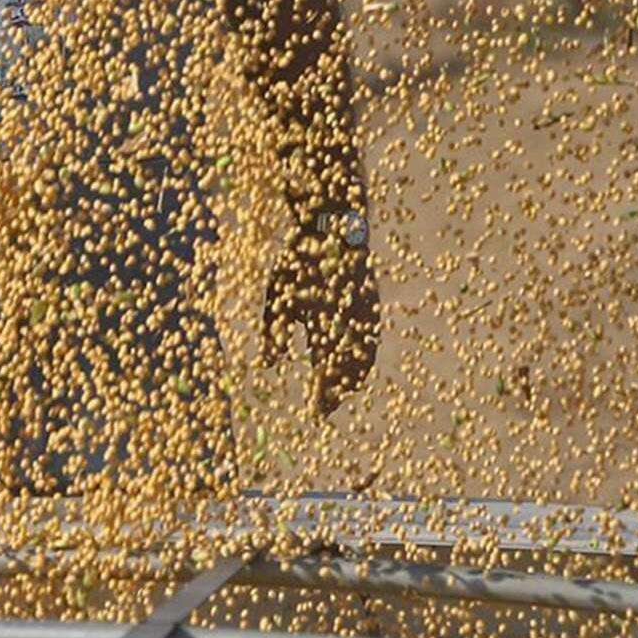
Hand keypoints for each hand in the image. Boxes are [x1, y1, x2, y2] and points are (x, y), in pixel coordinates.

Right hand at [266, 213, 376, 415]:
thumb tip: (269, 365)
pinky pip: (367, 334)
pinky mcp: (368, 301)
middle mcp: (344, 322)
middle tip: (322, 413)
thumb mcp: (279, 300)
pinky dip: (360, 355)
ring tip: (335, 397)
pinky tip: (353, 372)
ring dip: (346, 378)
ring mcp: (357, 312)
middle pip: (341, 366)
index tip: (315, 414)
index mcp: (323, 323)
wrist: (324, 223)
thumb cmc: (298, 260)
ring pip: (356, 354)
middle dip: (331, 390)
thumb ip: (274, 333)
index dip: (321, 390)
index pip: (324, 365)